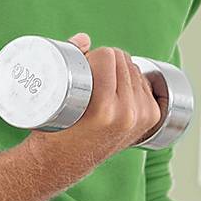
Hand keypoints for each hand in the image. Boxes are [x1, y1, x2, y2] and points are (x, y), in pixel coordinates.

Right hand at [41, 31, 166, 167]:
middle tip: (90, 70)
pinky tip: (121, 86)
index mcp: (105, 109)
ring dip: (121, 69)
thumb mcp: (52, 97)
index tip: (83, 64)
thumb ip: (69, 59)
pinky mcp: (149, 119)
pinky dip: (133, 80)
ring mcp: (140, 118)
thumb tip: (85, 38)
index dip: (94, 54)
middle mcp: (127, 114)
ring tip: (102, 80)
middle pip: (123, 60)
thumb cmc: (52, 130)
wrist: (62, 162)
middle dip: (107, 59)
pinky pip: (145, 84)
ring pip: (135, 70)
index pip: (109, 57)